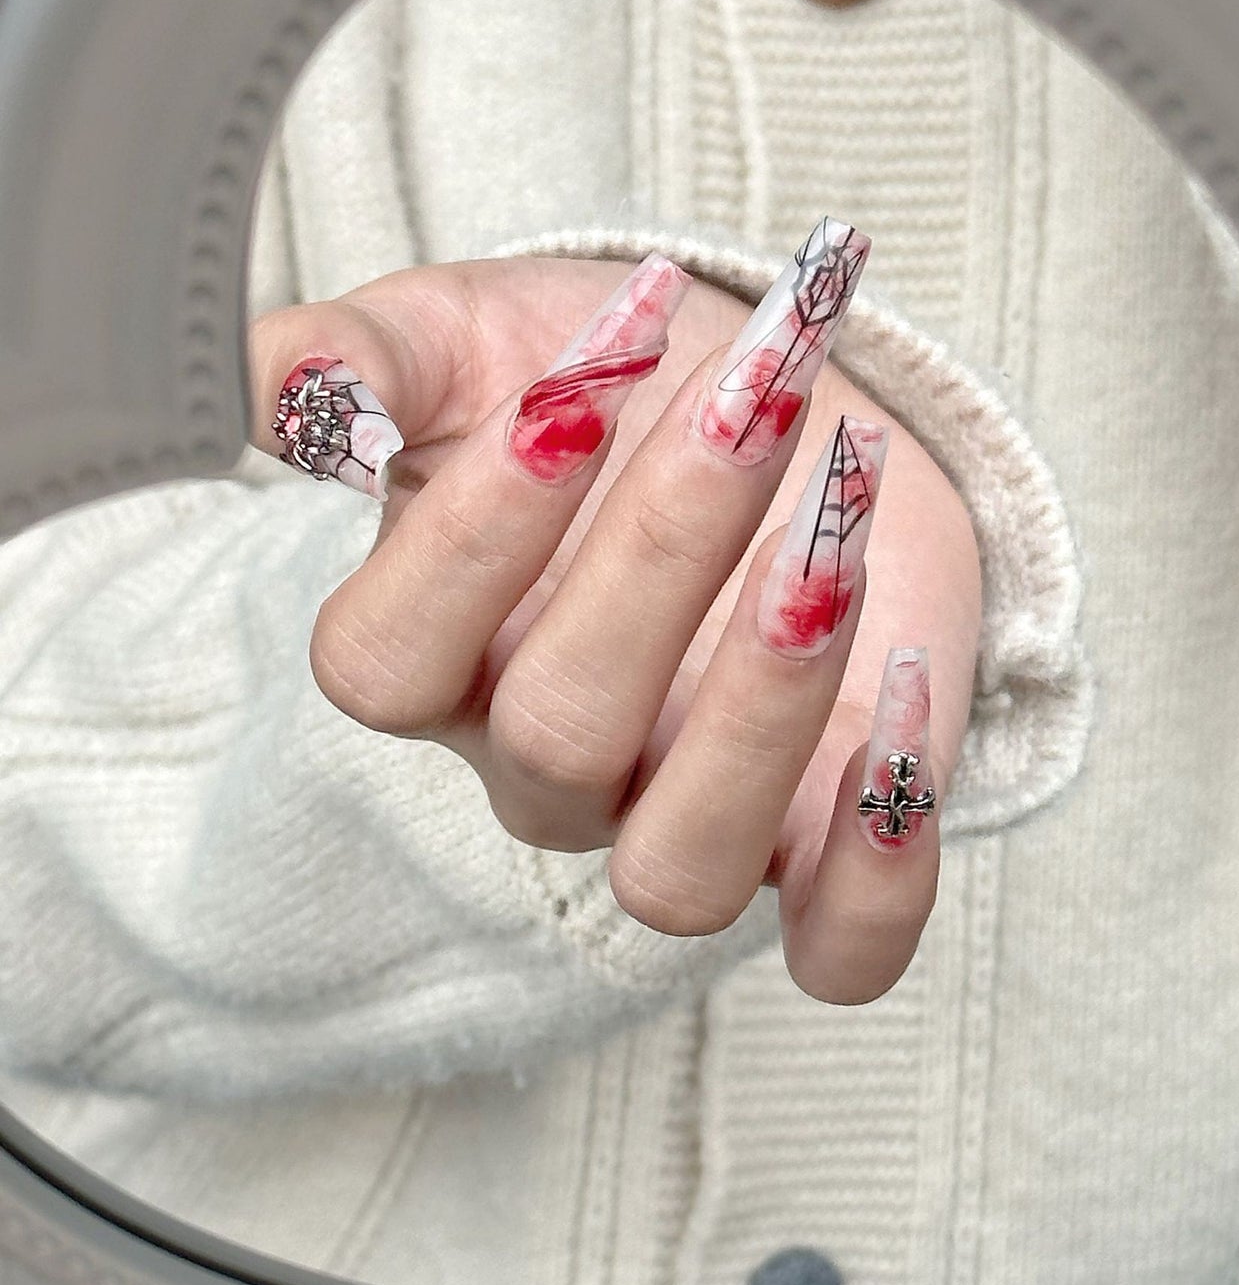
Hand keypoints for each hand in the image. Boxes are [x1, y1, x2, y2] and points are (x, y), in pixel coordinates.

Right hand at [247, 225, 981, 1003]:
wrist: (789, 414)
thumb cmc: (625, 385)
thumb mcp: (479, 339)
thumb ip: (364, 359)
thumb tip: (279, 397)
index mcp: (444, 659)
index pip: (386, 665)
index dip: (472, 533)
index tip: (580, 385)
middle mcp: (550, 766)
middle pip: (555, 738)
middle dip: (662, 553)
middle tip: (755, 396)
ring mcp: (683, 818)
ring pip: (681, 869)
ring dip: (765, 702)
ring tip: (835, 534)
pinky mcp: (819, 845)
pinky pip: (838, 945)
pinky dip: (885, 868)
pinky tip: (915, 697)